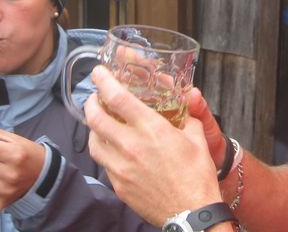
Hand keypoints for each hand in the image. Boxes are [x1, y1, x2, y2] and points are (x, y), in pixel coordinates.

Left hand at [85, 65, 222, 225]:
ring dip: (93, 127)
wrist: (192, 213)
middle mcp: (131, 145)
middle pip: (95, 117)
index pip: (118, 98)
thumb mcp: (196, 138)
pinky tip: (113, 148)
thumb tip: (186, 103)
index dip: (104, 81)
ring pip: (93, 141)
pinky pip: (103, 163)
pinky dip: (104, 150)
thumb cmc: (196, 176)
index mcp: (151, 129)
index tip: (99, 73)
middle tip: (94, 97)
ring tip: (100, 122)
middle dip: (91, 102)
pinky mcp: (118, 185)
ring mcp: (121, 167)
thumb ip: (187, 116)